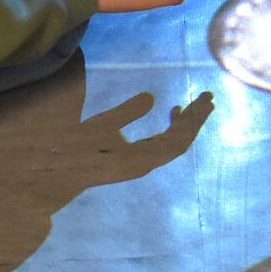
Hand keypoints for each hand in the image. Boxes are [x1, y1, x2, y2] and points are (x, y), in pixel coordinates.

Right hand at [73, 88, 216, 187]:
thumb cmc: (76, 150)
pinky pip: (165, 144)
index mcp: (141, 160)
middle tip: (210, 96)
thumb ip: (125, 113)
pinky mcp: (137, 158)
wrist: (60, 176)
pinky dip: (174, 127)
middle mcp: (146, 164)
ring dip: (187, 122)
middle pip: (182, 142)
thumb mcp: (99, 127)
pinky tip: (173, 112)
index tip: (203, 100)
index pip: (179, 142)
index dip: (194, 121)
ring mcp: (143, 162)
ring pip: (175, 143)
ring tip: (198, 101)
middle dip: (196, 119)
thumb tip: (151, 97)